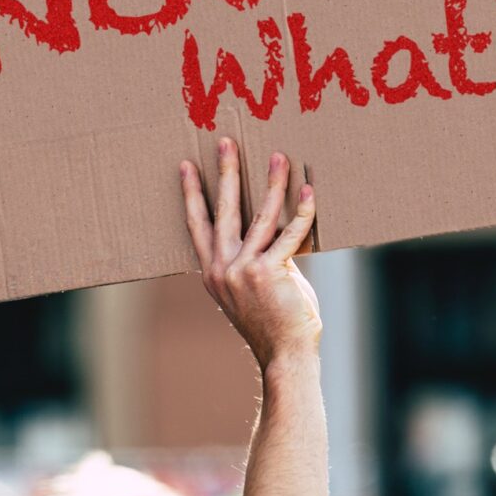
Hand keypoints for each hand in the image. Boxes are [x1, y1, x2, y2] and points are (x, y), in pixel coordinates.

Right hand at [179, 137, 320, 368]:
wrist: (285, 354)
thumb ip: (256, 258)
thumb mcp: (252, 288)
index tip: (186, 166)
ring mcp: (244, 270)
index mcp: (213, 271)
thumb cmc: (274, 322)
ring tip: (277, 156)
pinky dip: (301, 211)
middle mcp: (222, 268)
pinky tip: (308, 192)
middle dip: (225, 172)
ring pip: (259, 216)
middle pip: (223, 210)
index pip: (197, 224)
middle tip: (225, 141)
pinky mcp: (270, 272)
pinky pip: (289, 233)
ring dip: (271, 183)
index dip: (192, 193)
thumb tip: (272, 229)